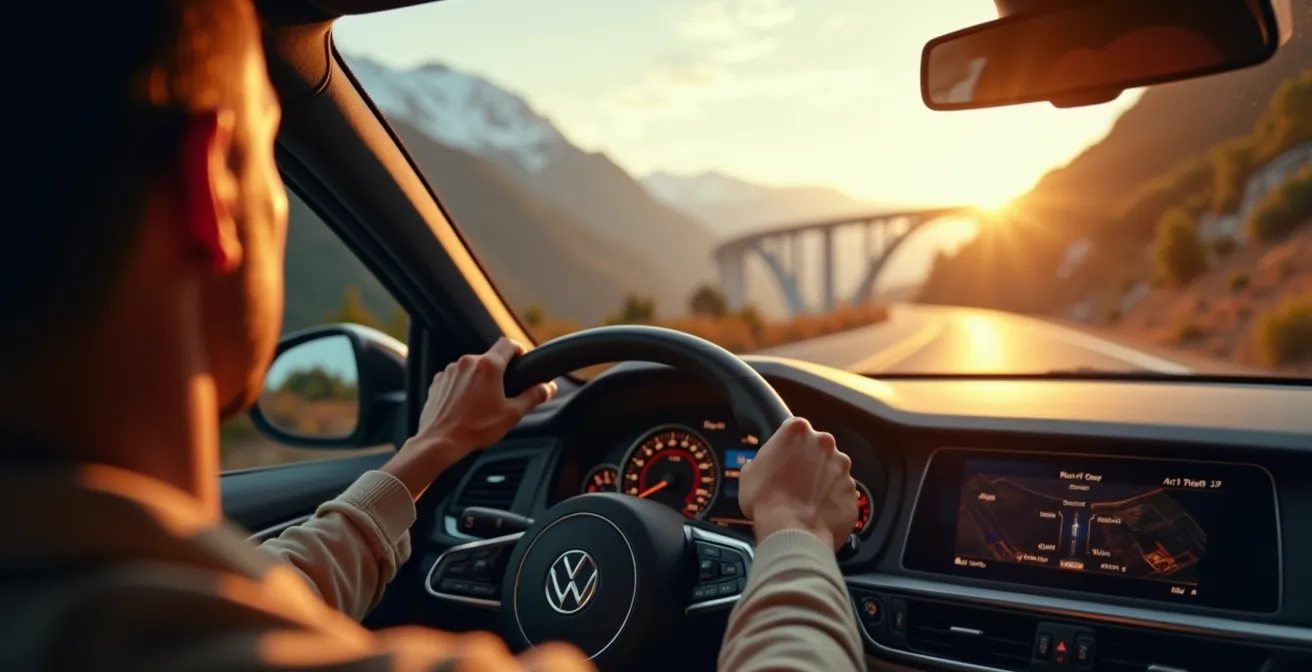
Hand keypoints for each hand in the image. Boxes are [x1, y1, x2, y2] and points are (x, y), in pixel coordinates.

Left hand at [383, 338, 555, 497]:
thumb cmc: (475, 429)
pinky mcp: (437, 382)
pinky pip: (455, 378)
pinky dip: (462, 387)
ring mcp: (449, 371)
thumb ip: (533, 397)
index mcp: (488, 366)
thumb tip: (548, 387)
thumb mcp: (512, 414)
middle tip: (504, 392)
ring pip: (472, 368)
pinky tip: (465, 406)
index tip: (522, 360)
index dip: (518, 349)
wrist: (440, 441)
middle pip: (489, 357)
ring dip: (479, 379)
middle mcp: (467, 362)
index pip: (508, 343)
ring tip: (482, 403)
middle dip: (498, 371)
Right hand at [737, 417, 856, 550]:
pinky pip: (841, 493)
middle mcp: (825, 443)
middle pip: (817, 447)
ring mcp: (843, 468)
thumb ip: (763, 460)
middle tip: (793, 481)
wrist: (793, 531)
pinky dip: (832, 500)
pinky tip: (818, 513)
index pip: (794, 429)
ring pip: (832, 470)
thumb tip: (766, 467)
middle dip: (808, 461)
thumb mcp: (748, 473)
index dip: (788, 445)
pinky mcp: (853, 491)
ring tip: (806, 502)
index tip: (783, 458)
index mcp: (798, 431)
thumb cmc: (766, 499)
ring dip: (822, 481)